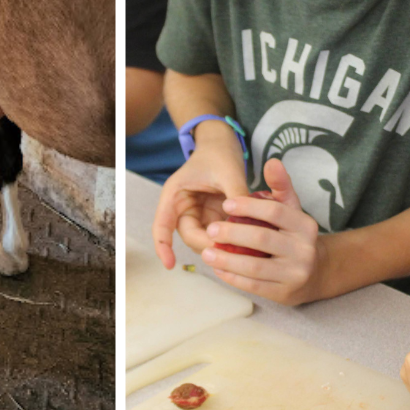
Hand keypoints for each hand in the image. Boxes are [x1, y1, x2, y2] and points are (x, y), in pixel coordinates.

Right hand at [150, 127, 247, 268]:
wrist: (225, 144)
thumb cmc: (219, 154)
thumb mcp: (228, 172)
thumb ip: (237, 196)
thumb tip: (246, 224)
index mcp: (175, 196)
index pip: (162, 226)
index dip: (163, 247)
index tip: (169, 265)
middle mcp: (183, 208)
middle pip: (190, 236)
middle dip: (208, 245)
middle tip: (232, 250)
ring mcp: (199, 214)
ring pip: (206, 239)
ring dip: (222, 244)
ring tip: (244, 248)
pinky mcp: (214, 217)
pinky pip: (220, 234)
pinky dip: (232, 240)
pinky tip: (247, 245)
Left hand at [199, 158, 328, 303]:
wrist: (315, 273)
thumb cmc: (293, 235)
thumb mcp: (291, 209)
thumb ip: (281, 186)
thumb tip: (272, 161)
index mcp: (305, 226)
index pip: (275, 212)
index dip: (249, 207)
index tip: (225, 204)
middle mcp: (304, 250)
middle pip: (262, 240)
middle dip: (232, 235)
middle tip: (211, 230)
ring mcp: (295, 274)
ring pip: (255, 267)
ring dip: (226, 260)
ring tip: (206, 253)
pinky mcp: (284, 293)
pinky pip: (253, 285)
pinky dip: (232, 277)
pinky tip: (217, 269)